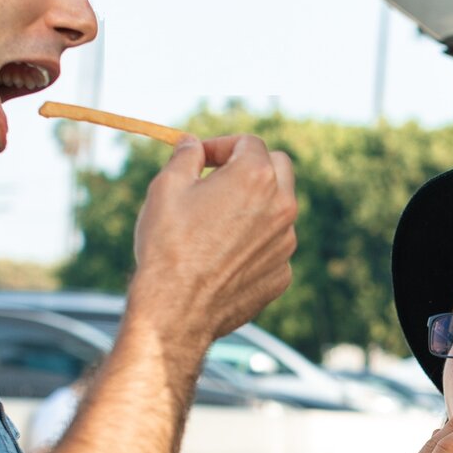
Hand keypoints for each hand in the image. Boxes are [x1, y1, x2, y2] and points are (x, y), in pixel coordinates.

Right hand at [129, 133, 297, 352]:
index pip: (250, 143)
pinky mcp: (281, 275)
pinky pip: (272, 249)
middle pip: (278, 168)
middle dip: (251, 168)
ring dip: (254, 208)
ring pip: (277, 211)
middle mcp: (282, 207)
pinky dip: (253, 246)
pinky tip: (222, 258)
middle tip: (219, 181)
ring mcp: (285, 244)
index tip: (202, 160)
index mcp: (256, 176)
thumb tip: (193, 145)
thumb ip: (186, 156)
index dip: (222, 146)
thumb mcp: (167, 186)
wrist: (176, 309)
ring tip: (215, 226)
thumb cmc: (168, 245)